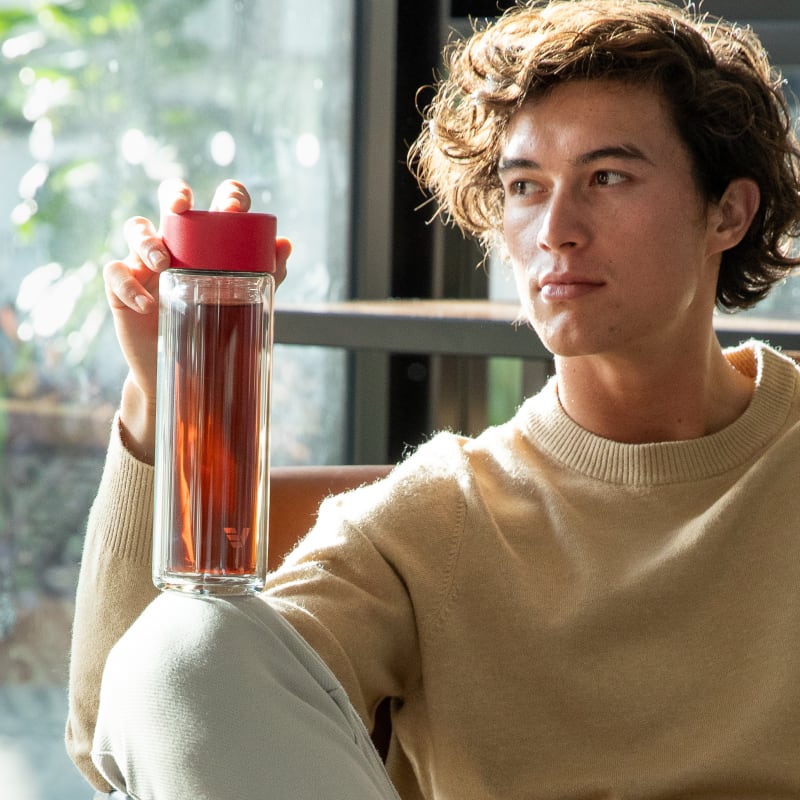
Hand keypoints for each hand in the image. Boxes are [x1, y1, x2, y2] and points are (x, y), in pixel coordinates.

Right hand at [103, 178, 290, 461]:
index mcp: (211, 242)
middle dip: (174, 194)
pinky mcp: (121, 287)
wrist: (189, 374)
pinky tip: (148, 304)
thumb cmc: (218, 328)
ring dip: (147, 240)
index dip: (225, 195)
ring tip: (162, 262)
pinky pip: (115, 273)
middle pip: (170, 200)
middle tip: (182, 208)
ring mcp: (146, 262)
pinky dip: (129, 286)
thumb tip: (285, 244)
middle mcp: (177, 243)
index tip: (232, 208)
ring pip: (137, 229)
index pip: (218, 204)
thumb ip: (268, 275)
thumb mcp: (246, 302)